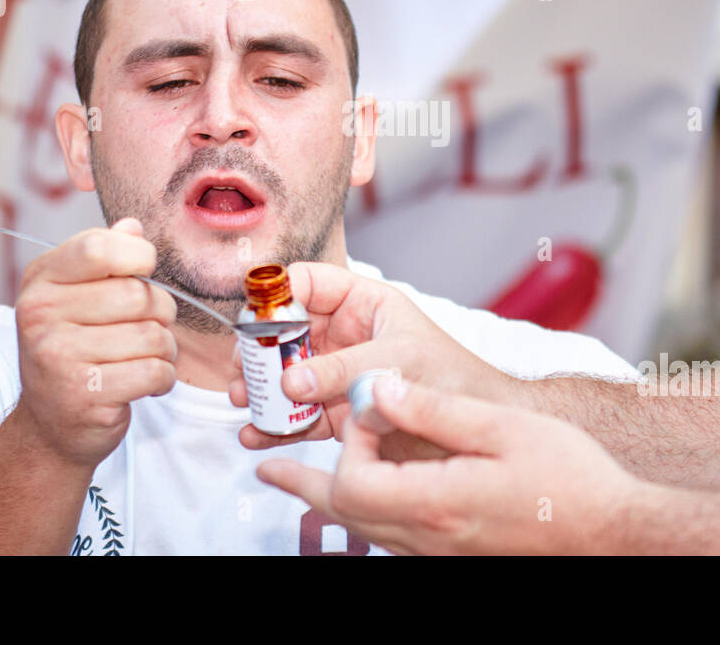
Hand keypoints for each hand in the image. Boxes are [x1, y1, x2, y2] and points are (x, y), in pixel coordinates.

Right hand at [12, 217, 179, 468]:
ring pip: (153, 336)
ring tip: (142, 357)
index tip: (143, 271)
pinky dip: (162, 378)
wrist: (50, 424)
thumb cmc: (73, 349)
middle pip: (138, 295)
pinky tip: (142, 382)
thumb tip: (133, 227)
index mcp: (41, 280)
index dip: (138, 255)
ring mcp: (58, 358)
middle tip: (148, 326)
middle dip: (160, 312)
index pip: (99, 248)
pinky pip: (155, 372)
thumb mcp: (76, 295)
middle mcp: (41, 316)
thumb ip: (105, 258)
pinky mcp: (83, 396)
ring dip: (164, 349)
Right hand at [228, 261, 513, 456]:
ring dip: (261, 390)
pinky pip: (297, 415)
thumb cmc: (452, 378)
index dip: (275, 295)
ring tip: (242, 404)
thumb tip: (290, 383)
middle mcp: (344, 334)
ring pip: (285, 375)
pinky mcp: (337, 412)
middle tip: (243, 372)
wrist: (477, 431)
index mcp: (361, 302)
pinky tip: (255, 436)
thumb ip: (342, 369)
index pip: (306, 283)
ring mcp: (337, 374)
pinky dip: (275, 427)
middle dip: (259, 351)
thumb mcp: (397, 361)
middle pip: (284, 332)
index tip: (252, 319)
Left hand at [256, 375, 650, 554]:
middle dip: (304, 484)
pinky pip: (390, 537)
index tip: (368, 408)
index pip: (352, 483)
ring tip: (301, 478)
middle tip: (268, 465)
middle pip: (344, 516)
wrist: (614, 533)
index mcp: (434, 504)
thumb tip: (373, 386)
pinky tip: (370, 494)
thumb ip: (430, 409)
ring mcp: (438, 552)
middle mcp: (427, 538)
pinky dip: (365, 512)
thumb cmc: (569, 480)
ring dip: (330, 498)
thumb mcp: (499, 430)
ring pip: (364, 530)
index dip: (347, 444)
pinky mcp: (452, 555)